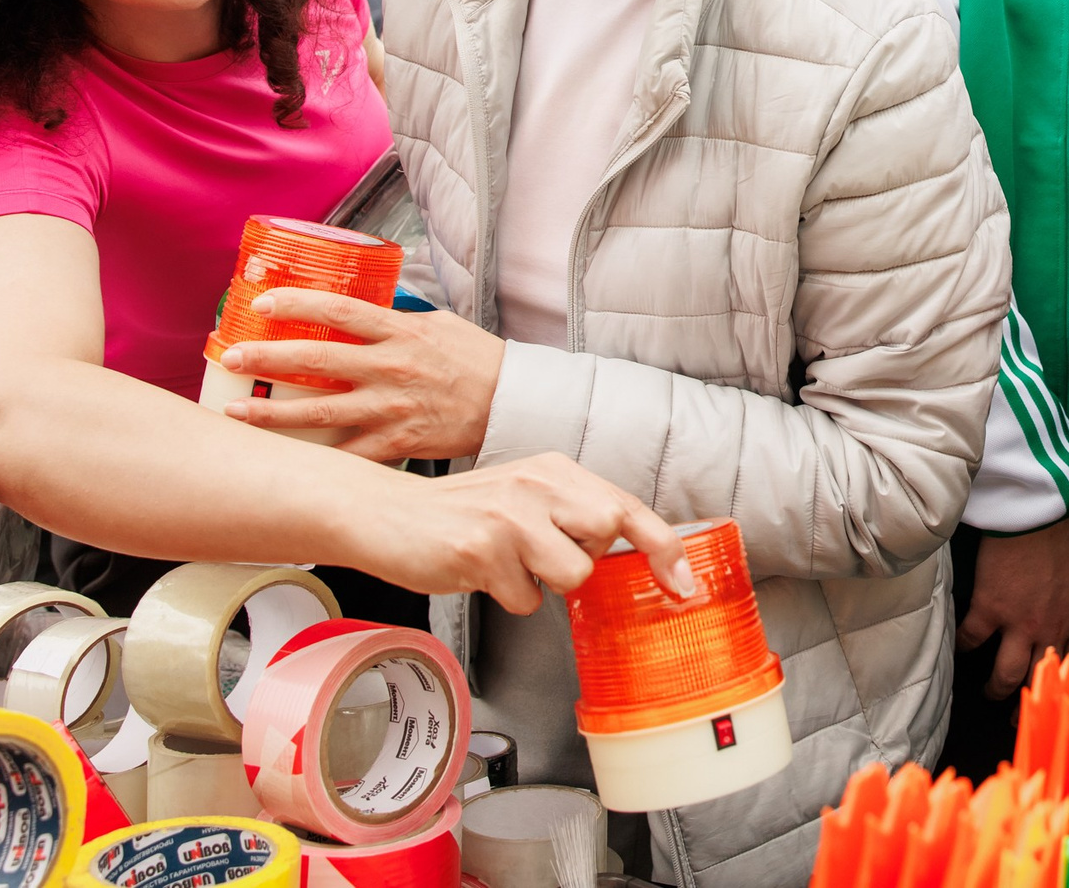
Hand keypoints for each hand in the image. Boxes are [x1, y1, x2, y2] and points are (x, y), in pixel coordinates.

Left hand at [218, 289, 504, 461]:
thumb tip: (358, 314)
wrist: (513, 403)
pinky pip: (350, 454)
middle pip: (317, 361)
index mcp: (401, 332)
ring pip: (321, 412)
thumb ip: (396, 320)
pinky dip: (318, 459)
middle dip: (267, 359)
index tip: (263, 304)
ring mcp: (393, 408)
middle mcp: (391, 368)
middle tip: (230, 357)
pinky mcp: (399, 443)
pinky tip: (286, 461)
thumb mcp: (438, 324)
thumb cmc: (477, 361)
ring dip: (273, 413)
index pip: (339, 311)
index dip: (297, 305)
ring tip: (236, 413)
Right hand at [359, 452, 692, 611]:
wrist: (384, 514)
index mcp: (553, 470)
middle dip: (589, 557)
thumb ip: (569, 514)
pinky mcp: (482, 550)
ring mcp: (510, 516)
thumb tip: (621, 551)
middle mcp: (537, 485)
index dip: (663, 546)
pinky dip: (509, 598)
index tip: (684, 583)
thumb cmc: (459, 514)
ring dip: (545, 583)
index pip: (625, 505)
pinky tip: (481, 574)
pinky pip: (526, 599)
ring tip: (508, 565)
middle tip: (546, 557)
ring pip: (574, 573)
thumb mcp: (523, 497)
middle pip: (610, 530)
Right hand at [959, 511, 1068, 698]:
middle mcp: (1051, 631)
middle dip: (1029, 701)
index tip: (1056, 696)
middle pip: (1040, 680)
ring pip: (1007, 675)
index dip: (1065, 686)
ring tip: (988, 692)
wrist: (1043, 513)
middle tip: (1017, 714)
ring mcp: (1019, 623)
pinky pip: (971, 639)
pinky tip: (956, 649)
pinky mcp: (990, 608)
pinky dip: (962, 646)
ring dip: (996, 688)